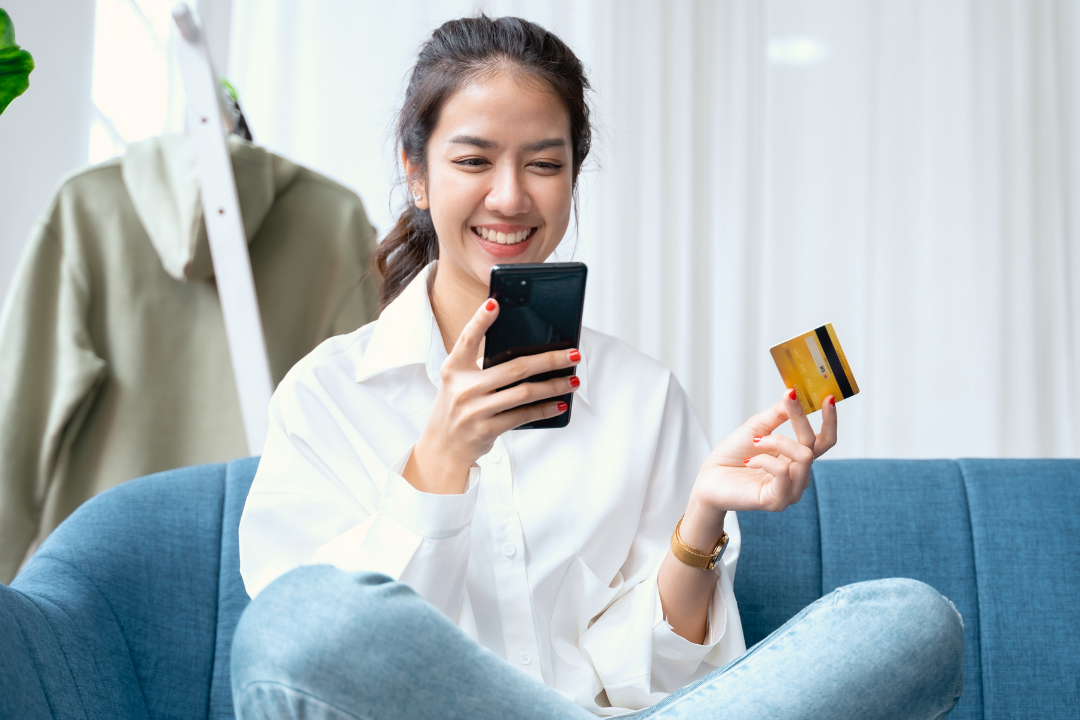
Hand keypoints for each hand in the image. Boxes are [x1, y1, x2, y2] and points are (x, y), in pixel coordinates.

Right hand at [404, 298, 581, 493]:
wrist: (442, 449)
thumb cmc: (456, 409)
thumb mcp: (457, 383)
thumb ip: (479, 366)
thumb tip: (524, 352)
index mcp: (454, 369)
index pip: (467, 339)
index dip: (479, 320)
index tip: (495, 303)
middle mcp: (463, 388)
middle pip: (514, 368)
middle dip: (549, 359)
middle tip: (572, 354)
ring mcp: (475, 410)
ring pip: (524, 393)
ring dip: (553, 386)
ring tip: (572, 380)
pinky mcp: (487, 429)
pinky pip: (523, 416)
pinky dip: (544, 409)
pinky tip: (559, 403)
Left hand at [684, 389, 838, 540]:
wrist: (709, 479)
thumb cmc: (732, 456)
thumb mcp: (756, 428)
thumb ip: (778, 414)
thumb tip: (794, 394)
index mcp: (795, 458)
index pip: (824, 441)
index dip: (830, 420)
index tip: (829, 397)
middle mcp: (798, 475)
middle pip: (813, 445)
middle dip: (801, 419)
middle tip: (789, 399)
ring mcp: (791, 490)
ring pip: (803, 457)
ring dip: (776, 441)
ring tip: (755, 442)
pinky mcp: (778, 500)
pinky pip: (782, 472)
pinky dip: (764, 460)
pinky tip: (750, 461)